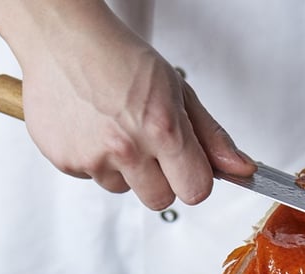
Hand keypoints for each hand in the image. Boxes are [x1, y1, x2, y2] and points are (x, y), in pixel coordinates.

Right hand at [0, 1, 255, 210]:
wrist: (62, 41)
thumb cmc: (118, 57)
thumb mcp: (176, 90)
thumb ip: (210, 135)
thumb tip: (242, 168)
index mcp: (161, 127)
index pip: (196, 190)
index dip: (194, 178)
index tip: (188, 166)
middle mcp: (126, 148)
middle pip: (160, 200)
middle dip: (161, 180)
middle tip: (149, 145)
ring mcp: (92, 158)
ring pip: (122, 189)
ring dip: (123, 169)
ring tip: (114, 128)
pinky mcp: (65, 162)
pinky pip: (91, 178)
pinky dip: (93, 159)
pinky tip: (91, 128)